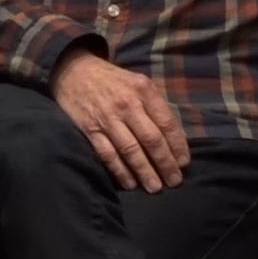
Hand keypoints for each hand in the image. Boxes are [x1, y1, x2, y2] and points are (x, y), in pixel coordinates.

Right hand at [49, 49, 190, 192]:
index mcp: (144, 91)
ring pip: (130, 149)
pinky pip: (107, 154)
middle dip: (165, 163)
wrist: (74, 71)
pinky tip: (130, 183)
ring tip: (155, 187)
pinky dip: (119, 170)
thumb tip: (176, 138)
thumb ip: (156, 107)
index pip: (167, 123)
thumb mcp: (139, 83)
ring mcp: (107, 117)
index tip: (184, 163)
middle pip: (151, 139)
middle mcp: (128, 104)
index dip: (177, 146)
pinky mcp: (90, 129)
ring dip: (144, 171)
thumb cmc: (113, 81)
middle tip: (174, 181)